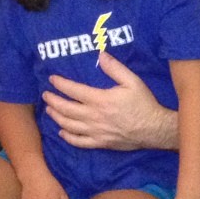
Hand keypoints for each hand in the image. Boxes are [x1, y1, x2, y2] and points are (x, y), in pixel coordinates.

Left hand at [43, 50, 170, 151]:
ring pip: (69, 125)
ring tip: (49, 110)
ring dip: (56, 117)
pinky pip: (79, 142)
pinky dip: (68, 137)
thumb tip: (101, 55)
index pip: (74, 91)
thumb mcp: (132, 81)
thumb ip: (115, 68)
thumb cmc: (144, 103)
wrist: (154, 129)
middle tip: (45, 95)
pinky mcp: (100, 143)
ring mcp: (95, 132)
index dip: (61, 84)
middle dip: (53, 101)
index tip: (52, 79)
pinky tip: (61, 132)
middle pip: (66, 109)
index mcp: (100, 99)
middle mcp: (94, 116)